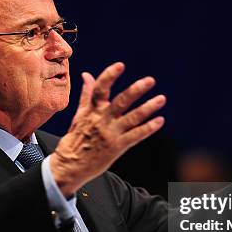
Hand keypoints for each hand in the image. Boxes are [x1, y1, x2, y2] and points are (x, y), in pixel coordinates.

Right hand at [50, 62, 165, 196]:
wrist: (70, 166)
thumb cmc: (74, 139)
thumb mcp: (79, 115)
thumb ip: (86, 95)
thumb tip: (87, 75)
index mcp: (92, 110)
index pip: (100, 89)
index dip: (110, 76)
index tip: (120, 65)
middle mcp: (101, 120)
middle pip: (121, 102)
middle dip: (136, 90)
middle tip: (150, 80)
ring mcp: (110, 134)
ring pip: (132, 118)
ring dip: (148, 107)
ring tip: (161, 99)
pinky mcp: (117, 147)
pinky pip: (135, 136)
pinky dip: (148, 128)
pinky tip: (160, 121)